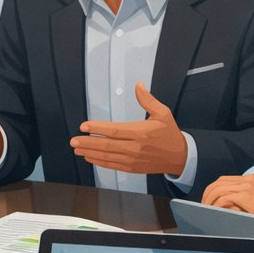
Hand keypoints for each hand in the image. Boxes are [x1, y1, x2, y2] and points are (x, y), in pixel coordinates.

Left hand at [69, 83, 186, 175]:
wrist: (179, 157)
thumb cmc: (169, 134)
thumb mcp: (163, 113)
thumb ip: (148, 100)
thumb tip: (138, 85)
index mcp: (141, 132)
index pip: (115, 130)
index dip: (98, 128)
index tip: (84, 126)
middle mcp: (135, 147)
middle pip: (107, 145)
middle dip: (88, 142)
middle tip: (73, 140)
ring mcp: (133, 160)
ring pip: (107, 157)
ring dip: (90, 153)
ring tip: (77, 148)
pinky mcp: (132, 168)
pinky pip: (112, 165)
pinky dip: (99, 162)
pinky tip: (89, 157)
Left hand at [201, 174, 253, 218]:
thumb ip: (250, 197)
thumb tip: (234, 204)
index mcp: (252, 179)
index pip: (226, 180)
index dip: (215, 189)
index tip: (210, 199)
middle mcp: (248, 180)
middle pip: (219, 182)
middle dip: (208, 193)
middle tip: (203, 205)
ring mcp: (247, 187)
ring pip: (218, 189)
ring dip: (209, 200)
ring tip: (205, 209)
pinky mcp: (246, 196)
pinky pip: (223, 198)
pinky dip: (215, 205)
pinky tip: (213, 211)